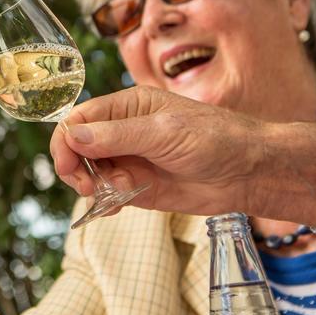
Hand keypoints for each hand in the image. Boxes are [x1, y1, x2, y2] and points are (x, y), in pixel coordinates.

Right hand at [50, 86, 262, 216]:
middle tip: (89, 187)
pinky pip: (106, 194)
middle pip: (77, 147)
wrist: (249, 174)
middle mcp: (123, 131)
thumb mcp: (163, 132)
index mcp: (127, 107)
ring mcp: (129, 160)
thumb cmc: (215, 139)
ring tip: (119, 193)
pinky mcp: (137, 187)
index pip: (79, 119)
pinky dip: (102, 203)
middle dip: (76, 168)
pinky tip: (113, 207)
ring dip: (93, 186)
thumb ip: (116, 135)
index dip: (66, 142)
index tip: (69, 166)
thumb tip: (72, 135)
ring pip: (89, 172)